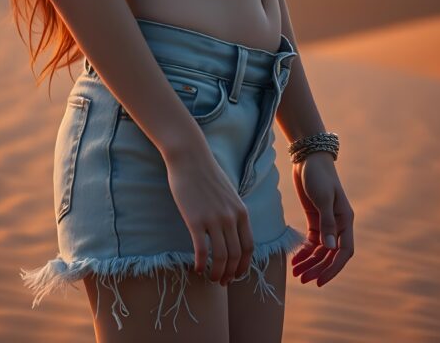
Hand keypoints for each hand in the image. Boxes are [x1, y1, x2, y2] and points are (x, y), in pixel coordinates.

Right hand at [165, 145, 253, 286]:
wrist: (189, 157)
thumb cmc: (206, 174)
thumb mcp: (229, 193)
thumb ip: (233, 212)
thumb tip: (233, 232)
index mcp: (241, 211)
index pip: (249, 246)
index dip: (244, 265)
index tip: (236, 274)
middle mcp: (231, 217)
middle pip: (236, 255)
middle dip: (230, 273)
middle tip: (222, 281)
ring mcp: (214, 219)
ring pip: (221, 256)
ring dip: (217, 272)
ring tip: (210, 278)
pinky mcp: (195, 219)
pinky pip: (202, 250)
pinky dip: (201, 263)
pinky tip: (197, 269)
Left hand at [290, 151, 354, 286]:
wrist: (308, 157)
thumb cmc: (318, 175)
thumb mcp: (323, 197)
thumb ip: (327, 222)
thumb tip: (330, 247)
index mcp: (345, 220)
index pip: (343, 251)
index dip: (333, 268)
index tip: (320, 280)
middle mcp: (338, 224)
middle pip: (330, 254)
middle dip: (317, 268)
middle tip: (302, 279)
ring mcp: (326, 222)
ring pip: (320, 250)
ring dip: (310, 262)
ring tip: (295, 273)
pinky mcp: (315, 218)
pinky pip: (312, 241)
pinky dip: (304, 251)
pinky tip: (295, 259)